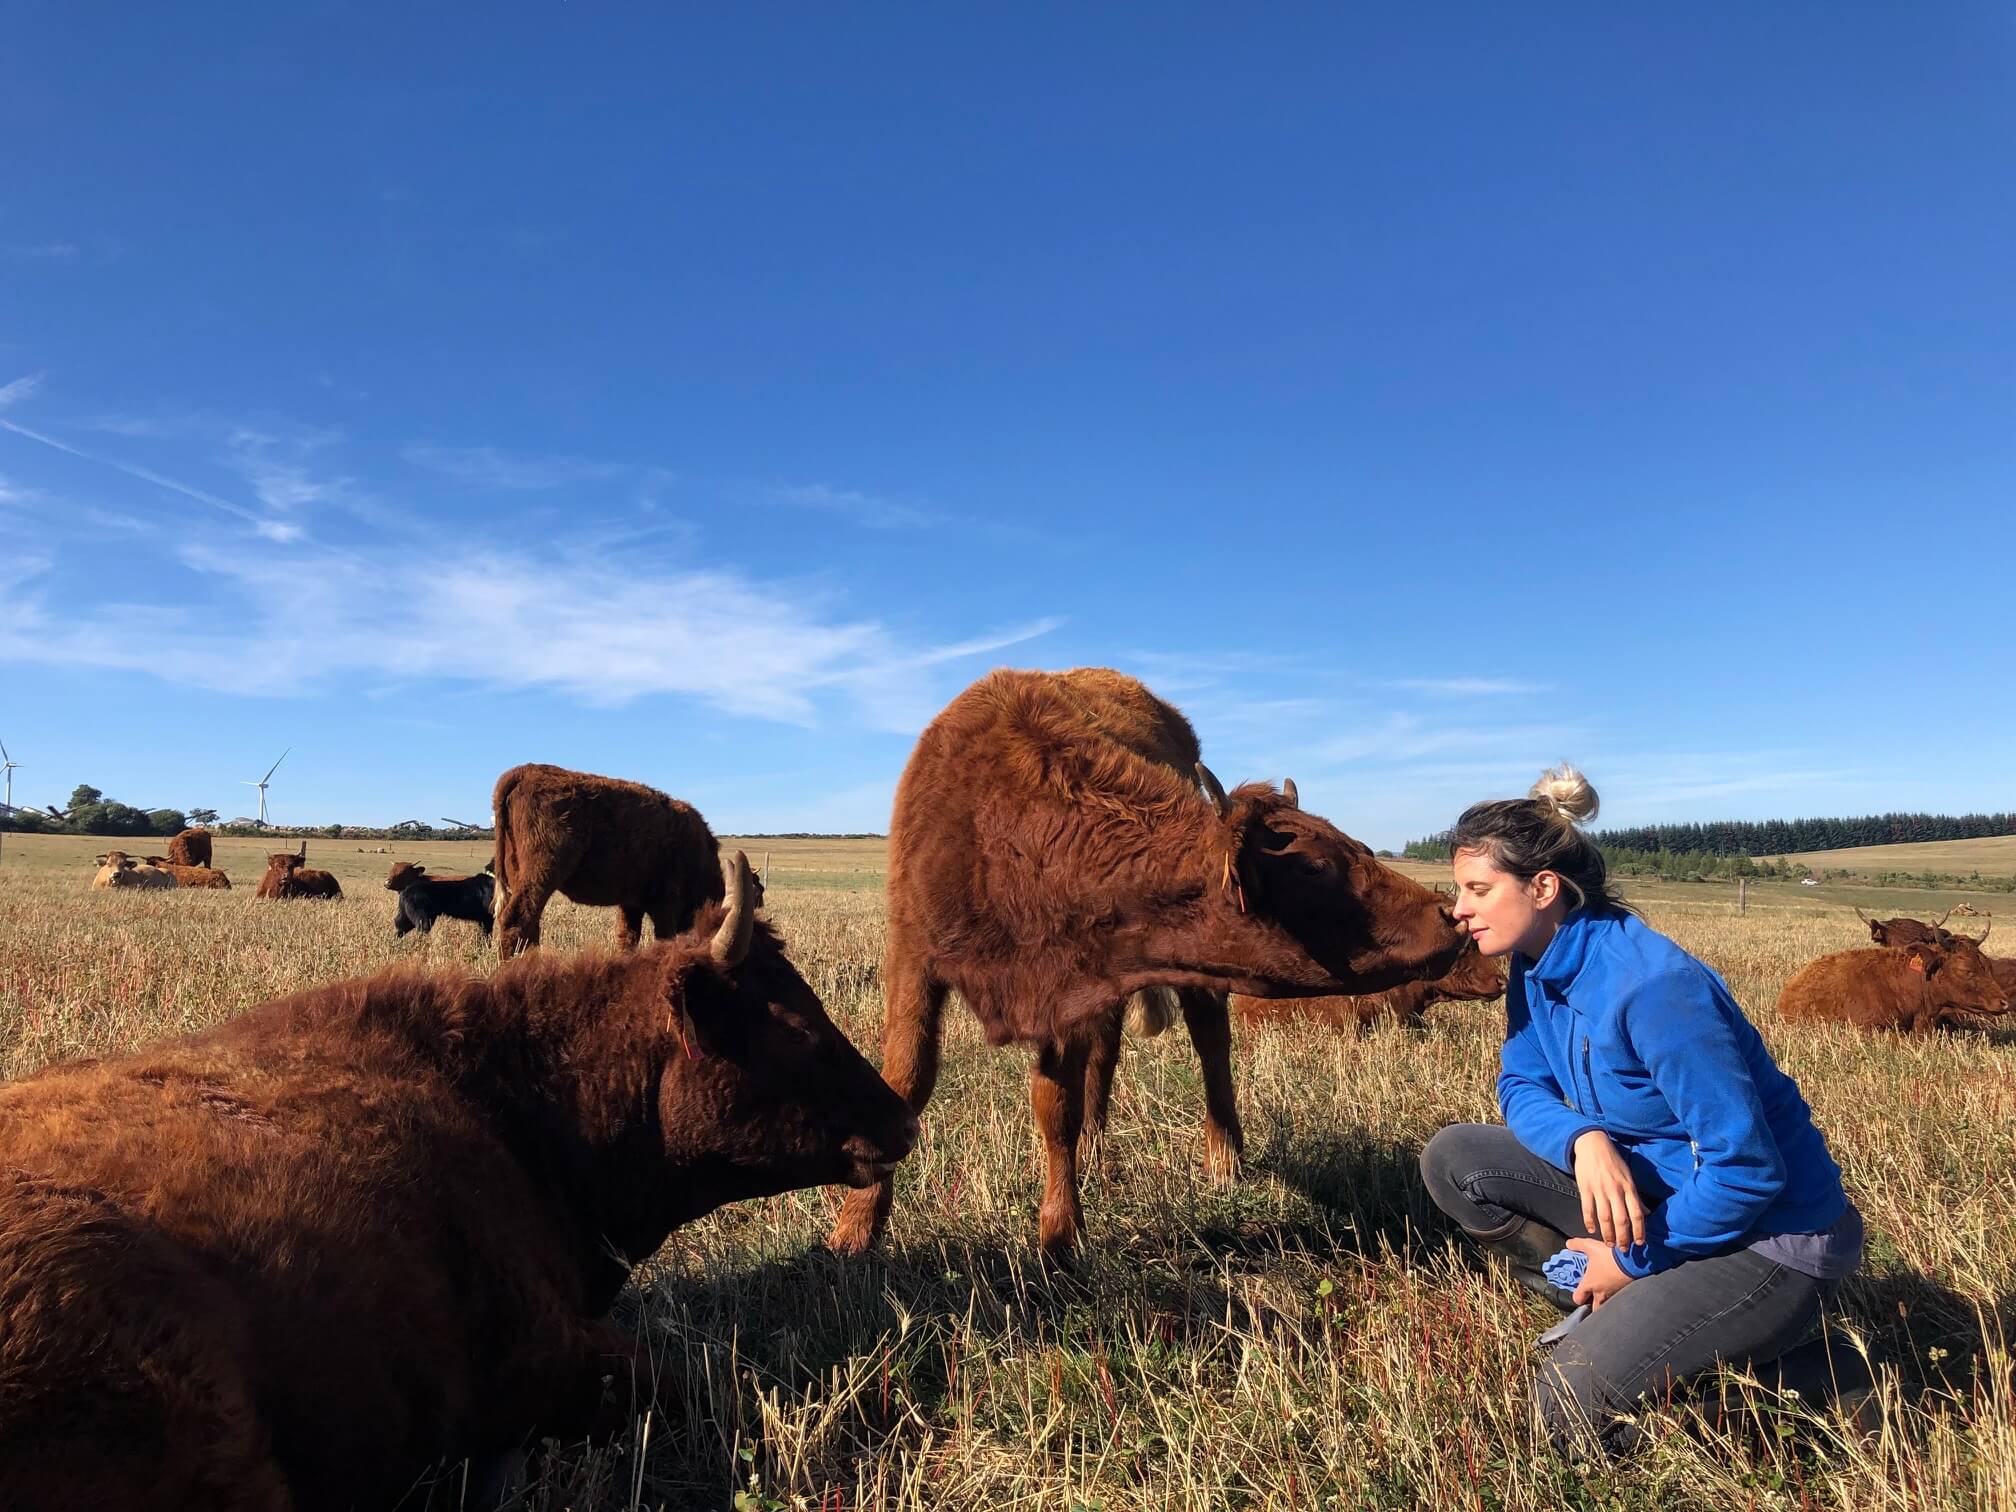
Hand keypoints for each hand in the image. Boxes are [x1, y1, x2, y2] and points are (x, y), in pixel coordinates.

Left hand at [1565, 1237, 1632, 1309]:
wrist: (1633, 1260)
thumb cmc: (1611, 1256)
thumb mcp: (1591, 1246)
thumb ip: (1578, 1245)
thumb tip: (1569, 1244)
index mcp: (1590, 1284)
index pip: (1578, 1299)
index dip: (1577, 1297)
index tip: (1579, 1291)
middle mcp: (1601, 1293)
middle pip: (1594, 1308)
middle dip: (1593, 1305)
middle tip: (1593, 1296)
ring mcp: (1614, 1295)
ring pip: (1608, 1305)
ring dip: (1606, 1301)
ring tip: (1607, 1291)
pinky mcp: (1626, 1293)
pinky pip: (1620, 1299)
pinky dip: (1618, 1296)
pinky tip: (1619, 1287)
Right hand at [1572, 1128, 1645, 1248]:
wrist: (1593, 1144)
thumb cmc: (1614, 1161)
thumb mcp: (1629, 1177)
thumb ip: (1636, 1197)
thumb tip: (1647, 1214)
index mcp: (1628, 1187)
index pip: (1637, 1214)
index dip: (1639, 1231)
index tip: (1640, 1243)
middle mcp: (1615, 1190)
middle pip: (1621, 1220)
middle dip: (1623, 1238)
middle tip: (1623, 1250)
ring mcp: (1599, 1190)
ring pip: (1604, 1218)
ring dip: (1607, 1233)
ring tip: (1609, 1243)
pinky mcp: (1585, 1188)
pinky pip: (1587, 1209)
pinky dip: (1589, 1222)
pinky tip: (1591, 1230)